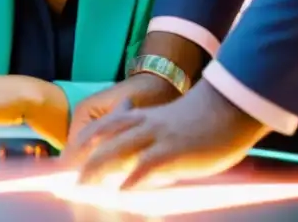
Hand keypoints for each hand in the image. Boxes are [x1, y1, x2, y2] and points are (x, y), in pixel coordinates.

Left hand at [64, 80, 270, 189]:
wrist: (229, 105)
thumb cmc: (203, 119)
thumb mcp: (169, 125)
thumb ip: (153, 141)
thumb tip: (143, 169)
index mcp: (141, 117)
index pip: (103, 127)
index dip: (83, 142)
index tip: (69, 156)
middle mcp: (142, 125)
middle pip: (103, 140)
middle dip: (85, 160)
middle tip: (71, 180)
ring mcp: (156, 136)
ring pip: (117, 150)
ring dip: (98, 170)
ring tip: (84, 187)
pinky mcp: (173, 150)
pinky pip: (147, 165)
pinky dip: (132, 178)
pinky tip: (122, 191)